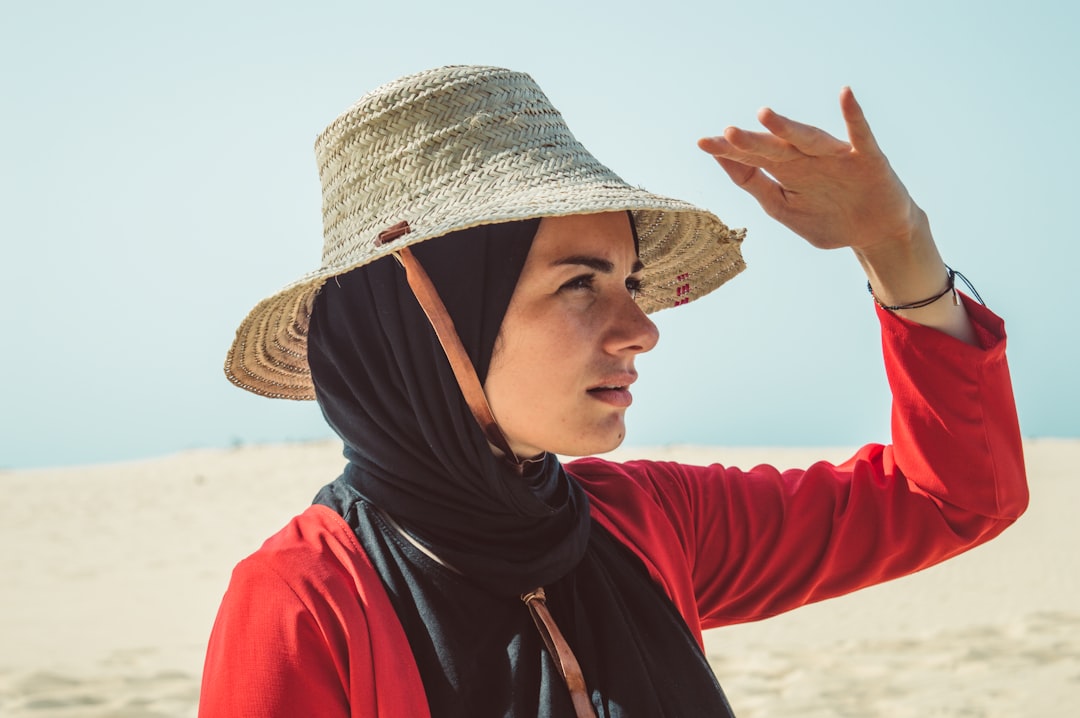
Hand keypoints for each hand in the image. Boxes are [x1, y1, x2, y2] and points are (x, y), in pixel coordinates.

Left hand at [698, 87, 922, 253]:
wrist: (876, 233)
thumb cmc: (829, 218)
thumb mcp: (783, 208)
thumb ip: (755, 184)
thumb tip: (723, 159)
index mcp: (786, 171)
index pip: (753, 159)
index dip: (729, 152)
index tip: (702, 143)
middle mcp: (807, 158)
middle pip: (775, 148)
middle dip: (752, 142)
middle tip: (726, 133)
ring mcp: (837, 157)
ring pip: (809, 139)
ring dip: (788, 127)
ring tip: (765, 115)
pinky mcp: (867, 159)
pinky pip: (860, 134)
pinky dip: (853, 115)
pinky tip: (845, 95)